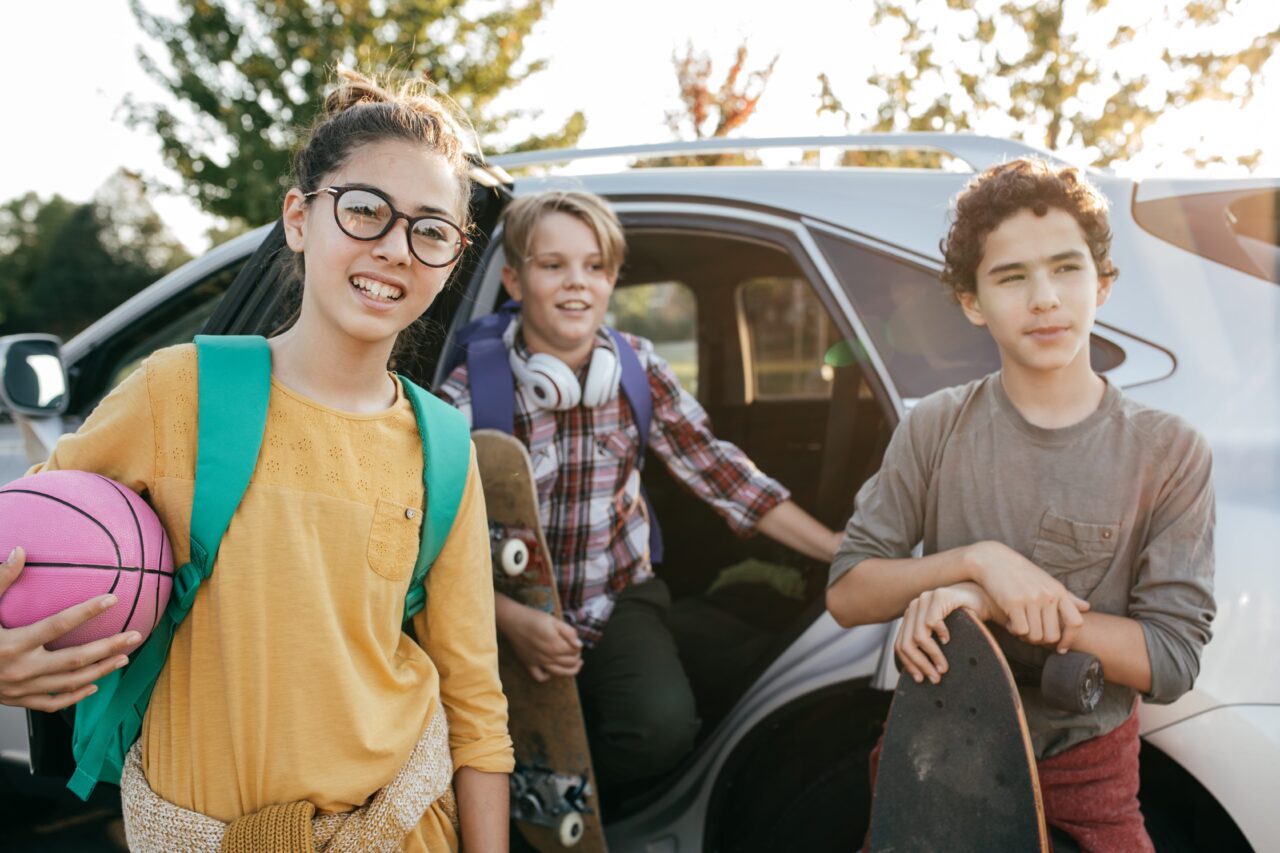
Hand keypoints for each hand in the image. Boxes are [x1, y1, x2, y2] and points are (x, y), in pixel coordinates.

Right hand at [0, 548, 141, 711]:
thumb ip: (1, 581)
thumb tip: (20, 551)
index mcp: (12, 644)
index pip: (58, 625)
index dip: (87, 611)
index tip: (113, 599)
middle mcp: (20, 669)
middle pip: (75, 659)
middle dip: (108, 647)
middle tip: (135, 635)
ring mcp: (20, 689)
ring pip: (70, 683)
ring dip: (100, 671)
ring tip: (124, 657)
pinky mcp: (17, 701)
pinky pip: (51, 703)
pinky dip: (74, 696)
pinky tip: (92, 686)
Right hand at [504, 604, 581, 682]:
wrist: (514, 621)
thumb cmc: (535, 619)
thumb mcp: (554, 621)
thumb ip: (569, 633)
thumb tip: (579, 645)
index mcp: (556, 646)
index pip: (575, 652)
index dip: (579, 648)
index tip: (578, 643)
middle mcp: (549, 657)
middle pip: (569, 663)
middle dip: (577, 658)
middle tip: (577, 652)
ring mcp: (539, 663)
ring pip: (559, 674)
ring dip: (570, 671)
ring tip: (575, 666)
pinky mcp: (529, 665)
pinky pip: (540, 677)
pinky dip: (547, 677)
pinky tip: (551, 670)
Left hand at [895, 582, 995, 684]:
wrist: (983, 598)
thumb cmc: (965, 620)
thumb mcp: (940, 635)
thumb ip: (927, 645)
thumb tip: (919, 674)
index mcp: (911, 617)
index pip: (900, 644)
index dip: (909, 664)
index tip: (920, 679)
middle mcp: (914, 606)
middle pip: (907, 643)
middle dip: (921, 664)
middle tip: (935, 678)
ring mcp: (925, 599)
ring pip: (919, 637)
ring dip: (933, 656)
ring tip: (943, 667)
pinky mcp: (939, 596)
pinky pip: (932, 622)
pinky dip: (940, 635)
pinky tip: (948, 640)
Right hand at [965, 541, 1088, 651]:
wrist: (993, 559)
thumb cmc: (1021, 572)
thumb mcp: (1046, 581)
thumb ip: (1067, 597)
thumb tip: (1087, 608)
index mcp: (1058, 591)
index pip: (1075, 622)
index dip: (1069, 639)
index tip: (1060, 648)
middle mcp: (1048, 595)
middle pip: (1052, 635)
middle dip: (1040, 640)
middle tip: (1030, 633)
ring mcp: (1031, 599)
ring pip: (1035, 636)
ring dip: (1025, 636)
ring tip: (1018, 625)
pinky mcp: (1014, 602)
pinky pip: (1020, 630)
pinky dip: (1013, 630)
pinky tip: (1009, 621)